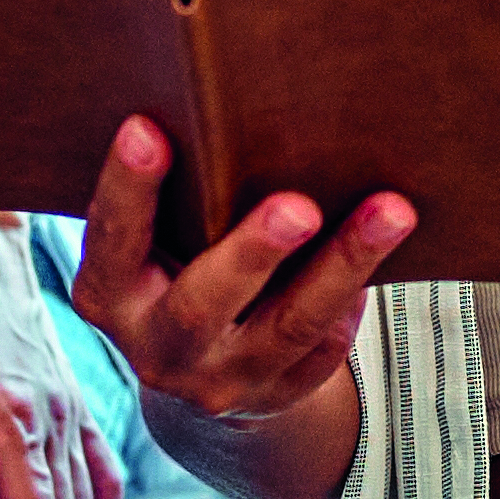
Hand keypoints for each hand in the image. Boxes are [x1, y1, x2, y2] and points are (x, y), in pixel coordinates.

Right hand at [70, 118, 411, 435]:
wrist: (199, 371)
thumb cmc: (178, 264)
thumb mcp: (154, 243)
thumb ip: (177, 198)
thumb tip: (237, 100)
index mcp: (109, 294)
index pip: (110, 241)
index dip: (127, 188)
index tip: (146, 128)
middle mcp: (156, 347)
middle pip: (201, 305)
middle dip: (251, 253)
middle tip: (299, 207)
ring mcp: (217, 382)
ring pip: (288, 327)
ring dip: (342, 266)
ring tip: (390, 212)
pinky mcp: (276, 398)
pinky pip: (322, 352)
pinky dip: (352, 304)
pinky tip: (383, 256)